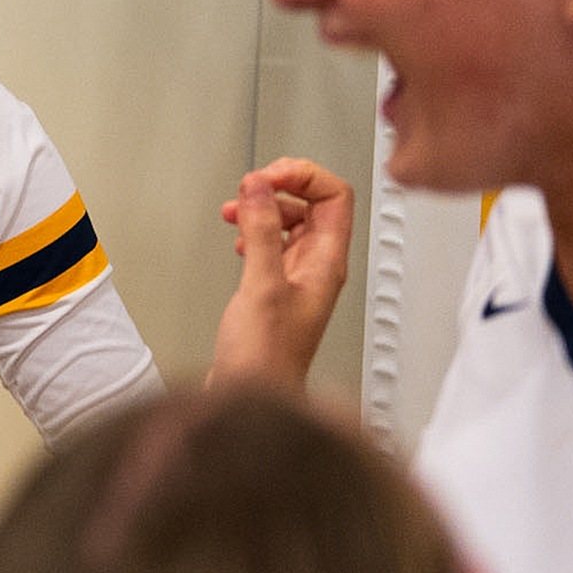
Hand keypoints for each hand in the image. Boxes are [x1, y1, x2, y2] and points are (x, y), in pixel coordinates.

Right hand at [209, 157, 352, 389]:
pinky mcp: (276, 288)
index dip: (303, 176)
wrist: (252, 396)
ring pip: (291, 222)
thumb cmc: (265, 358)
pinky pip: (273, 243)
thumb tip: (258, 188)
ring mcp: (298, 277)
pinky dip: (255, 231)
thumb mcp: (261, 285)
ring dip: (264, 208)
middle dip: (281, 187)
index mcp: (327, 263)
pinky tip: (239, 239)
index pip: (334, 196)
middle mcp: (318, 267)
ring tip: (238, 208)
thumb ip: (261, 231)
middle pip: (314, 204)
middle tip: (251, 187)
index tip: (269, 175)